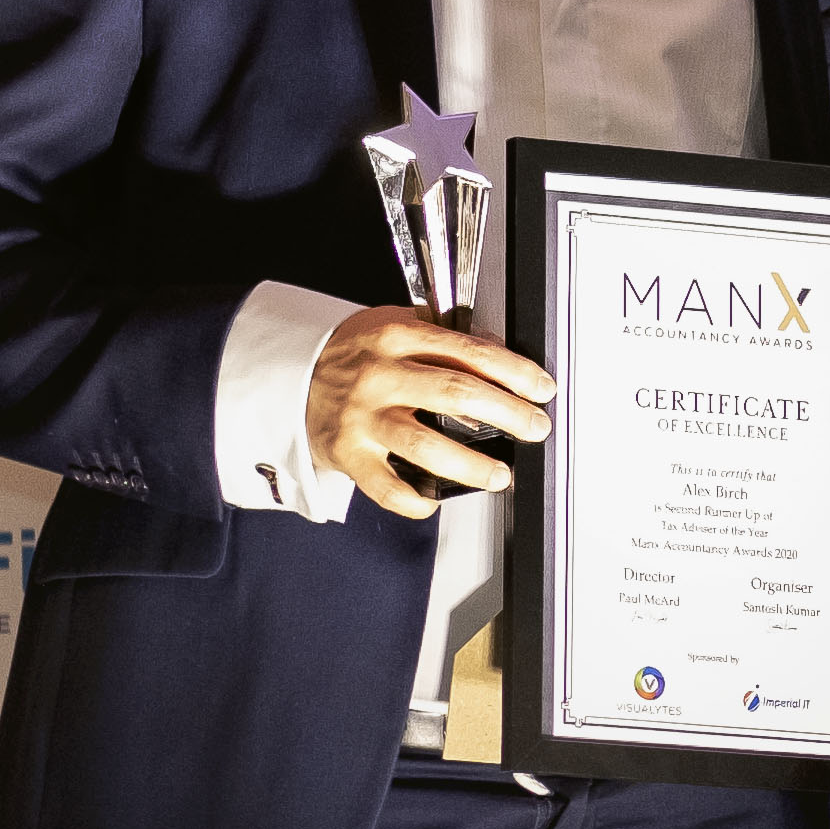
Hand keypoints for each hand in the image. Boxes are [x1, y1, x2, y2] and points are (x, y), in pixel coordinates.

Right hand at [306, 303, 548, 519]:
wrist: (288, 376)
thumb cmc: (352, 355)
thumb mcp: (392, 326)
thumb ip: (442, 339)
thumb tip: (501, 359)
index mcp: (396, 338)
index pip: (468, 352)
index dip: (513, 372)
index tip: (541, 389)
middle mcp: (380, 376)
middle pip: (456, 394)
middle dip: (508, 414)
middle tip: (535, 428)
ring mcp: (362, 419)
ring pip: (426, 446)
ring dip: (471, 465)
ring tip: (500, 476)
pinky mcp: (348, 455)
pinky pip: (387, 488)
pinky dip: (416, 502)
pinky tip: (434, 502)